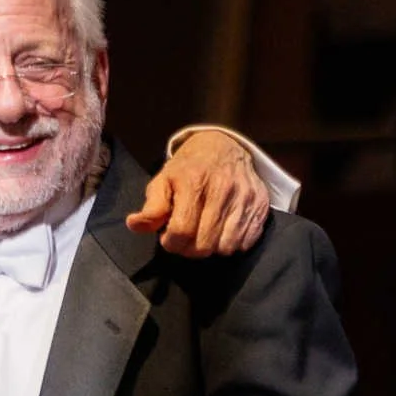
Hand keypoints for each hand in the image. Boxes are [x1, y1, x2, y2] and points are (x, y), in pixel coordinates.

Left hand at [126, 130, 267, 256]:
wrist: (224, 147)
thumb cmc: (189, 169)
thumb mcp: (163, 181)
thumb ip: (151, 207)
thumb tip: (134, 225)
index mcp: (193, 182)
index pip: (181, 231)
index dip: (171, 242)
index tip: (169, 236)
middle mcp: (223, 189)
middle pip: (204, 245)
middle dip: (190, 248)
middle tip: (186, 237)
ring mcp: (245, 197)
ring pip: (226, 247)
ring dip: (212, 247)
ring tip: (204, 232)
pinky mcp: (261, 205)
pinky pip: (246, 242)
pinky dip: (232, 243)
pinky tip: (223, 230)